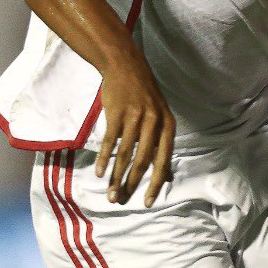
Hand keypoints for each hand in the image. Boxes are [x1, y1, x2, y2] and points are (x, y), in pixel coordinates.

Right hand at [95, 55, 175, 206]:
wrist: (125, 65)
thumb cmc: (144, 95)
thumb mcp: (161, 117)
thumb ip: (162, 146)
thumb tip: (167, 176)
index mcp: (167, 126)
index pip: (163, 161)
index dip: (155, 184)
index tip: (148, 203)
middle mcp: (154, 122)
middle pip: (143, 161)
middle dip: (131, 184)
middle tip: (122, 201)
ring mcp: (135, 116)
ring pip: (125, 154)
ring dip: (116, 176)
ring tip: (110, 193)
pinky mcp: (116, 113)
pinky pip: (110, 141)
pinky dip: (104, 159)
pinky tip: (100, 173)